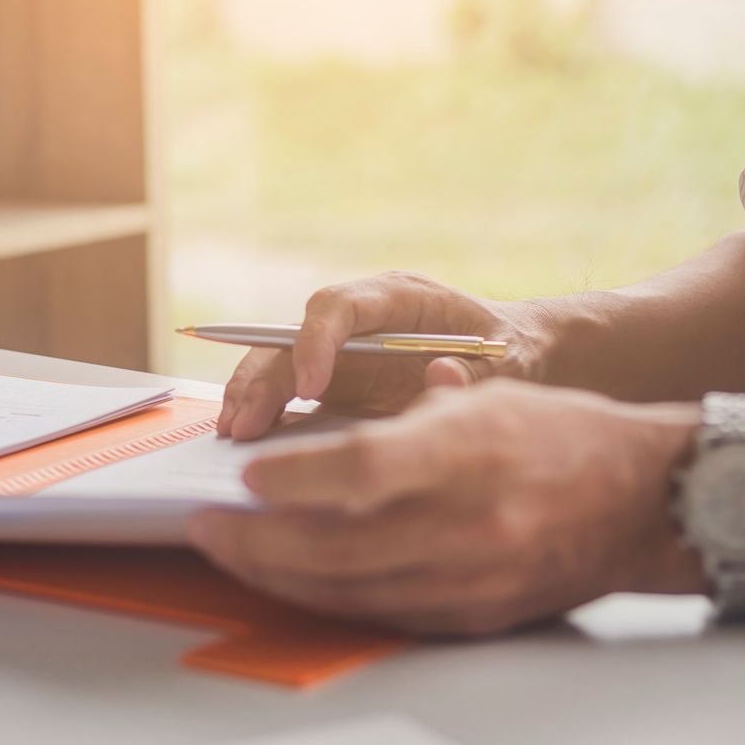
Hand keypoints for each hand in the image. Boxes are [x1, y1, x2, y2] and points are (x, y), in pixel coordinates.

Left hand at [189, 380, 696, 635]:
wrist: (649, 503)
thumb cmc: (564, 438)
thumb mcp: (488, 399)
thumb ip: (405, 417)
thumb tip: (323, 437)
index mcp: (471, 454)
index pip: (363, 469)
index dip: (296, 480)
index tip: (248, 479)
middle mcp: (470, 522)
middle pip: (337, 544)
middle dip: (256, 541)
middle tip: (206, 528)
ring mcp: (471, 578)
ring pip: (348, 589)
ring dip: (277, 576)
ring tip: (232, 554)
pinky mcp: (472, 615)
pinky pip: (379, 613)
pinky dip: (324, 597)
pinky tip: (290, 580)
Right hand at [217, 272, 551, 439]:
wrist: (512, 358)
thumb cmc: (510, 355)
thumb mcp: (505, 363)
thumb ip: (475, 371)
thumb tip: (444, 379)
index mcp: (397, 297)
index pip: (339, 305)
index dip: (316, 340)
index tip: (311, 386)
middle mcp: (356, 319)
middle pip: (290, 336)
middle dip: (262, 378)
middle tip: (243, 424)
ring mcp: (337, 351)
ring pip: (275, 364)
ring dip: (248, 397)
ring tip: (231, 436)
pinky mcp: (330, 384)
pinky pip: (284, 397)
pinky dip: (261, 418)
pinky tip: (244, 447)